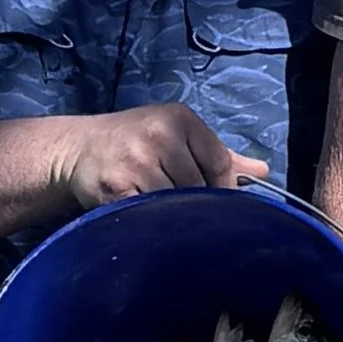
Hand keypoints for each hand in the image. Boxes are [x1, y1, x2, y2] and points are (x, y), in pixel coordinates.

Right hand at [51, 104, 268, 212]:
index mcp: (179, 119)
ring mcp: (136, 161)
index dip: (222, 188)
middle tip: (184, 210)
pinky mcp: (116, 188)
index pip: (219, 163)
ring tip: (161, 212)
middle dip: (195, 203)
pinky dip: (151, 222)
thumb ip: (218, 155)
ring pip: (174, 203)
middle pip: (198, 186)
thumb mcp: (176, 136)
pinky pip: (147, 215)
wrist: (79, 149)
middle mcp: (158, 135)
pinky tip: (146, 219)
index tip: (214, 200)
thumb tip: (263, 172)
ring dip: (171, 214)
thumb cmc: (135, 142)